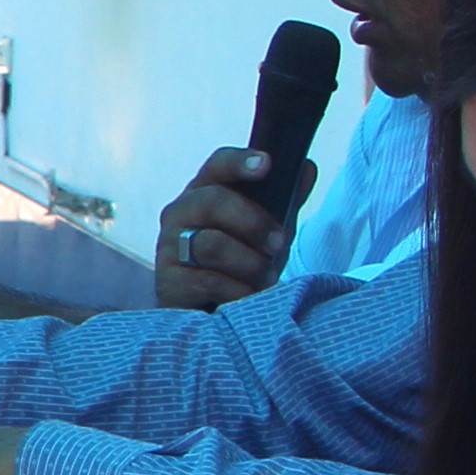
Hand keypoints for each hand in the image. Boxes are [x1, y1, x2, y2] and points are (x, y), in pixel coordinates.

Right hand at [152, 147, 300, 309]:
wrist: (210, 311)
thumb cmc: (239, 263)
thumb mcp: (267, 230)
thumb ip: (285, 200)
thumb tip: (307, 168)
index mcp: (204, 192)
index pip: (217, 165)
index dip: (240, 162)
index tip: (266, 165)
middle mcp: (180, 213)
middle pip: (214, 201)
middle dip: (254, 222)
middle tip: (278, 243)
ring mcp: (169, 247)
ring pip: (212, 245)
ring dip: (249, 263)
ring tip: (265, 278)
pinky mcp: (168, 282)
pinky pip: (209, 281)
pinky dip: (237, 291)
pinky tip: (246, 296)